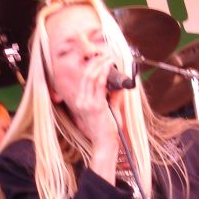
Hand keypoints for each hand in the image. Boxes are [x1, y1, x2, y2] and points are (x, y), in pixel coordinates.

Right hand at [73, 54, 121, 181]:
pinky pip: (99, 84)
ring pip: (92, 77)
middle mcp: (81, 101)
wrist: (105, 144)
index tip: (101, 59)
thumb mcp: (109, 109)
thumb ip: (112, 96)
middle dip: (96, 62)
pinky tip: (110, 67)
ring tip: (109, 58)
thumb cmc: (107, 129)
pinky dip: (105, 73)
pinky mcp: (95, 106)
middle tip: (106, 54)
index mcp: (81, 102)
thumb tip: (118, 84)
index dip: (92, 67)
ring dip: (101, 65)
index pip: (84, 79)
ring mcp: (87, 103)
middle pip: (86, 75)